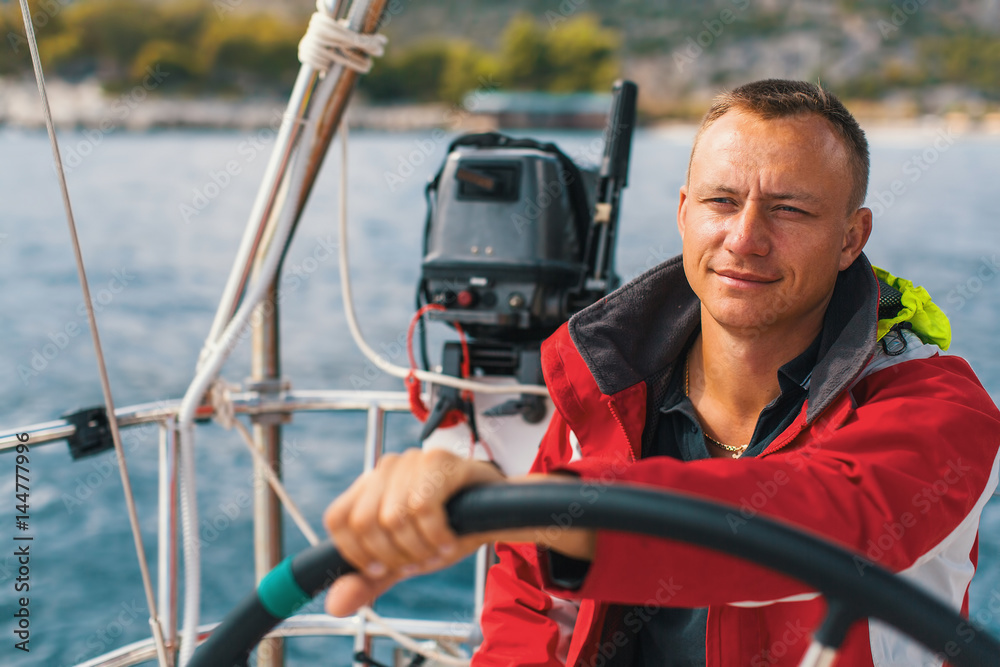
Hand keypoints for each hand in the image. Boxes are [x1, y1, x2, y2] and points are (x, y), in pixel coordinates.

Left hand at [322, 448, 504, 616]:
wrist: (498, 513)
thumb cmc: (448, 530)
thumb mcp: (406, 559)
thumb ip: (371, 580)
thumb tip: (335, 605)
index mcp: (370, 487)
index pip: (338, 519)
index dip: (356, 553)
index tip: (383, 569)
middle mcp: (386, 468)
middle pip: (364, 522)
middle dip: (392, 555)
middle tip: (419, 562)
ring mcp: (412, 460)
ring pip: (393, 517)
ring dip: (419, 548)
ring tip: (438, 551)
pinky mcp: (438, 460)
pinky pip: (423, 507)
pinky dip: (436, 535)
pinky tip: (450, 540)